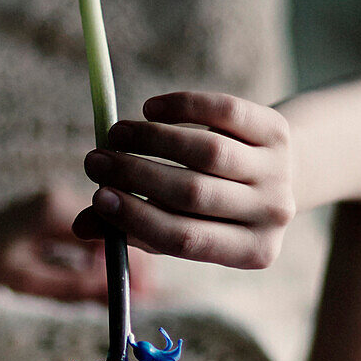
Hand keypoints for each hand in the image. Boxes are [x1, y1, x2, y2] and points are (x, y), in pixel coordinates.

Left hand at [0, 185, 155, 301]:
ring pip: (96, 237)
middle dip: (127, 264)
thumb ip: (74, 286)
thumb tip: (118, 295)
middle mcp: (56, 198)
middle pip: (109, 231)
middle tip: (147, 299)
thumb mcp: (28, 282)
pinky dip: (90, 261)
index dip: (134, 263)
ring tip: (127, 297)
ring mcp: (49, 206)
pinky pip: (78, 240)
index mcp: (55, 207)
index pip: (111, 232)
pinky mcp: (41, 218)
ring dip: (109, 265)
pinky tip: (97, 284)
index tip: (151, 291)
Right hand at [72, 92, 294, 269]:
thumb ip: (133, 229)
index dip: (137, 219)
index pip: (184, 240)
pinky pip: (224, 112)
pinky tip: (151, 110)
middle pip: (193, 194)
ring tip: (114, 134)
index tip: (97, 199)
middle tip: (94, 162)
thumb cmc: (214, 211)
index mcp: (250, 252)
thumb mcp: (180, 227)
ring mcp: (279, 171)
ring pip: (205, 152)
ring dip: (151, 140)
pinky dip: (183, 108)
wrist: (279, 174)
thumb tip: (81, 228)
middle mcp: (271, 214)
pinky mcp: (278, 130)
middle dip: (135, 176)